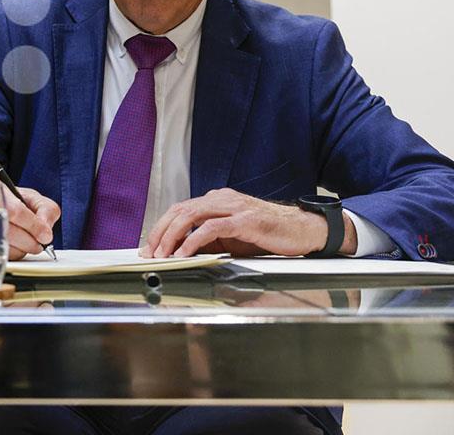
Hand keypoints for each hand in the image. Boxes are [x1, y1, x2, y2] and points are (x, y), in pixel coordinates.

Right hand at [0, 178, 59, 260]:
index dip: (33, 226)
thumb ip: (44, 209)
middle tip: (37, 246)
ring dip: (17, 250)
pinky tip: (7, 247)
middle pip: (6, 229)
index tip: (45, 237)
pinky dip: (4, 255)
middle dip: (27, 242)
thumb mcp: (27, 198)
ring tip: (22, 245)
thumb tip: (46, 231)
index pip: (14, 210)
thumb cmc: (2, 202)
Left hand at [139, 188, 354, 257]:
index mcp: (217, 201)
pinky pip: (212, 228)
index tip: (150, 246)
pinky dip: (194, 240)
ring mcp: (234, 207)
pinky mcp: (245, 220)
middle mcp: (222, 199)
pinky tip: (185, 253)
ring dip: (172, 236)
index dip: (162, 227)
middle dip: (161, 231)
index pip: (181, 209)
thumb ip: (209, 241)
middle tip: (150, 252)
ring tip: (163, 254)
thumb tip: (182, 252)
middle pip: (181, 210)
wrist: (304, 230)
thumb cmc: (269, 234)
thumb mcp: (232, 239)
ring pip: (192, 215)